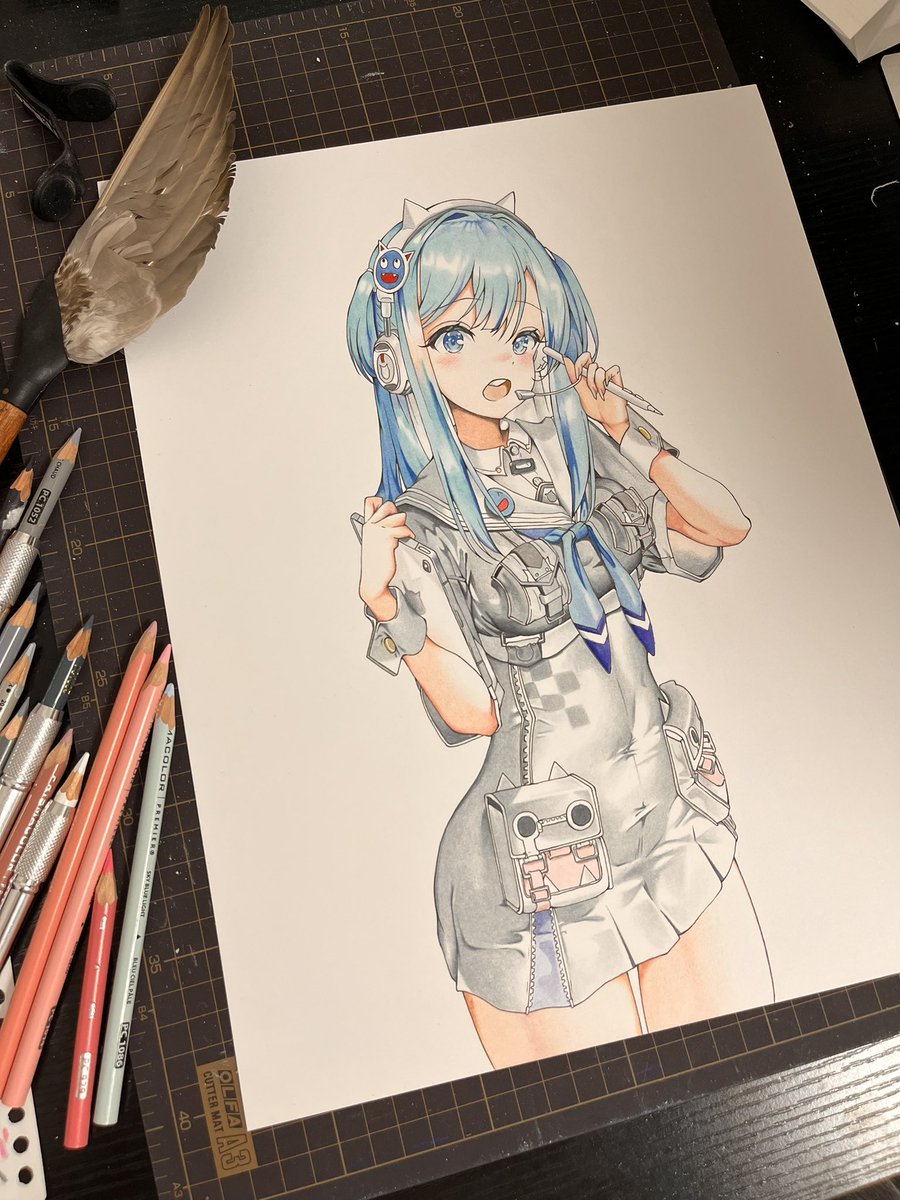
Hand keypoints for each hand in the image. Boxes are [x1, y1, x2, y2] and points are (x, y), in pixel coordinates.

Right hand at [359, 497, 414, 620]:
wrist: (373, 580)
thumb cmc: (375, 563)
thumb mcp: (373, 542)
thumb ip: (380, 530)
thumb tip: (394, 519)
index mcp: (367, 525)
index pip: (370, 502)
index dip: (382, 502)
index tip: (389, 510)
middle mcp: (371, 526)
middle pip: (388, 505)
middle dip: (396, 512)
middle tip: (398, 525)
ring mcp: (379, 532)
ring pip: (398, 515)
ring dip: (404, 524)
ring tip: (403, 534)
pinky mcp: (387, 539)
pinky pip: (403, 529)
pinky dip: (408, 534)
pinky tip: (407, 539)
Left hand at [564, 353, 628, 443]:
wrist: (609, 421)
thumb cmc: (597, 409)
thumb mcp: (581, 394)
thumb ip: (575, 379)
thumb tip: (567, 364)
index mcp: (587, 378)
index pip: (582, 361)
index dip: (577, 363)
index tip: (574, 371)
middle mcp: (596, 375)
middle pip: (589, 360)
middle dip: (586, 377)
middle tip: (587, 388)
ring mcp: (606, 376)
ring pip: (598, 369)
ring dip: (596, 385)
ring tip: (598, 395)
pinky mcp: (616, 378)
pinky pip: (610, 371)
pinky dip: (606, 382)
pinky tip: (606, 391)